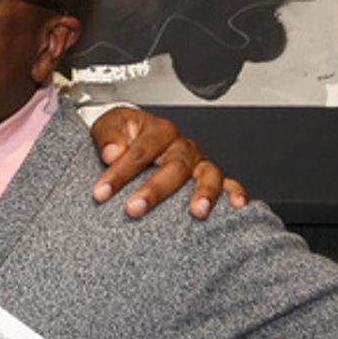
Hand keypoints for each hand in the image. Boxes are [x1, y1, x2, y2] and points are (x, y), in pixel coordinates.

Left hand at [88, 107, 247, 219]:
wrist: (133, 136)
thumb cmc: (122, 134)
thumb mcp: (108, 126)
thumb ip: (108, 136)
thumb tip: (113, 152)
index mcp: (158, 130)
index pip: (139, 152)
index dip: (119, 173)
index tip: (101, 192)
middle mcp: (181, 146)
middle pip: (174, 166)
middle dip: (154, 190)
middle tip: (134, 208)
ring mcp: (197, 162)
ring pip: (208, 174)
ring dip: (204, 193)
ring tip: (196, 212)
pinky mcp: (208, 177)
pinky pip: (229, 182)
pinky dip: (235, 192)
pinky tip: (236, 206)